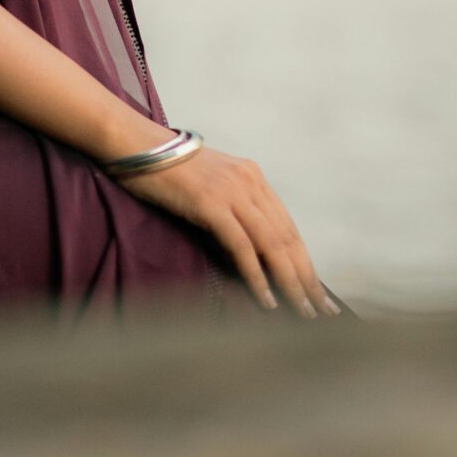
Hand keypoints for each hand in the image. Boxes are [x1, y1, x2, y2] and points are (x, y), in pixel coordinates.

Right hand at [119, 144, 337, 317]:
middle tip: (321, 312)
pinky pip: (242, 246)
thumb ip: (232, 206)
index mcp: (252, 176)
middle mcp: (249, 181)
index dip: (305, 262)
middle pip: (287, 238)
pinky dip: (257, 276)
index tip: (316, 291)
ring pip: (272, 245)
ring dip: (290, 283)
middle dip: (306, 278)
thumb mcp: (209, 183)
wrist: (134, 144)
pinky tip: (266, 299)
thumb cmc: (166, 169)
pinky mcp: (210, 203)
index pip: (288, 227)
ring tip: (302, 312)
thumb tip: (247, 246)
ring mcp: (231, 190)